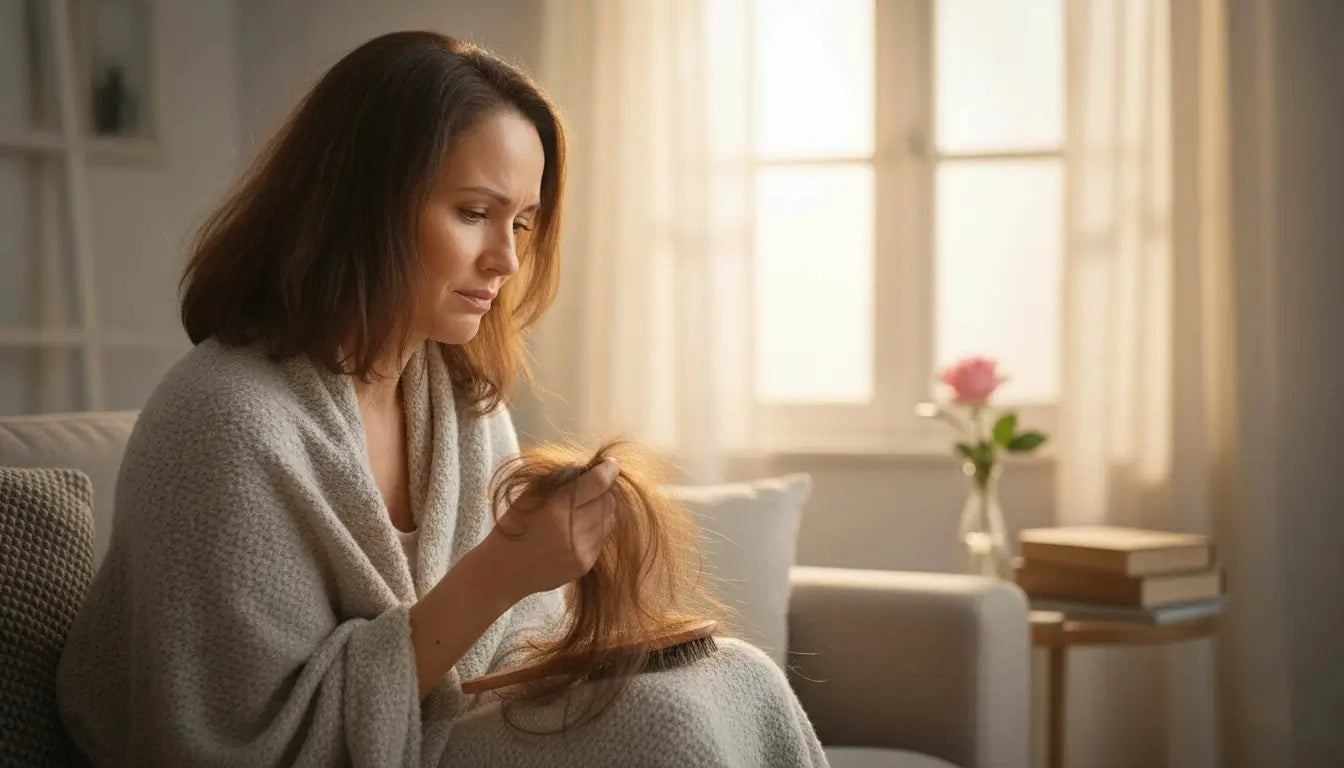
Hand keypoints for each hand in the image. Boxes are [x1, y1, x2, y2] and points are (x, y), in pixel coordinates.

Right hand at [479, 457, 619, 603]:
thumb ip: (559, 481)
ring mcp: (581, 549)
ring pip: (610, 520)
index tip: (610, 464)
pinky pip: (602, 539)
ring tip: (581, 512)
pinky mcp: (585, 564)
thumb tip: (589, 469)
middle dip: (603, 491)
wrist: (503, 571)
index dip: (609, 469)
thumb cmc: (514, 526)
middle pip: (609, 500)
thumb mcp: (529, 496)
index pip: (598, 482)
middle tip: (590, 490)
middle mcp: (573, 529)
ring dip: (600, 511)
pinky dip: (594, 531)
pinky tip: (575, 532)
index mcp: (557, 507)